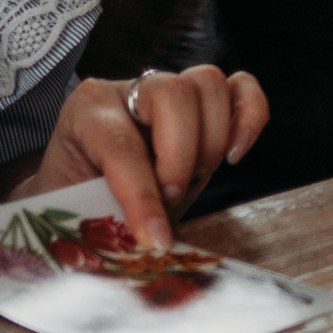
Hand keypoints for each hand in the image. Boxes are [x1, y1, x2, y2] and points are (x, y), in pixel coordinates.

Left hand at [5, 65, 268, 249]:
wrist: (87, 193)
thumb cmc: (83, 203)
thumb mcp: (83, 213)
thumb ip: (104, 225)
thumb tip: (139, 248)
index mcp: (87, 112)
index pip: (122, 145)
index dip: (142, 196)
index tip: (155, 239)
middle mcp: (128, 90)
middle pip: (172, 94)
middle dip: (180, 157)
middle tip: (171, 198)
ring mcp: (170, 89)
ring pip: (208, 84)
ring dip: (210, 140)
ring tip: (193, 179)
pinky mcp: (203, 101)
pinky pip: (241, 86)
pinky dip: (249, 117)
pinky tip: (234, 155)